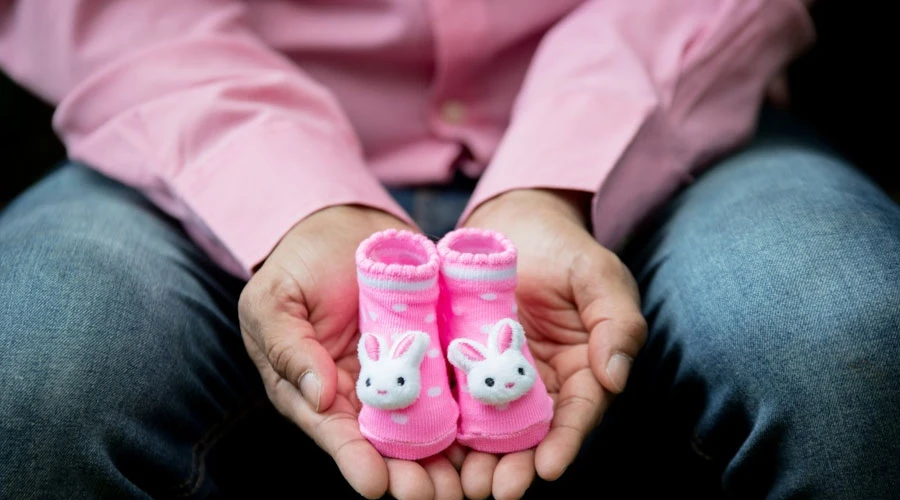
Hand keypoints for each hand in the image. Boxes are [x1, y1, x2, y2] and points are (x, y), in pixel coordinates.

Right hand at [238, 205, 462, 499]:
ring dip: (446, 456)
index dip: (354, 460)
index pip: (335, 434)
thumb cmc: (297, 265)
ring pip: (425, 425)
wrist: (343, 227)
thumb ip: (288, 346)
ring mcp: (400, 375)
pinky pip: (452, 383)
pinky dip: (472, 410)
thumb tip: (317, 395)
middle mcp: (362, 393)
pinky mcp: (433, 353)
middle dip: (410, 473)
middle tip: (435, 495)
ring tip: (468, 483)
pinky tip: (495, 433)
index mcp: (317, 391)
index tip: (376, 485)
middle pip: (386, 443)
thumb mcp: (274, 301)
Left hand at [458, 189, 646, 498]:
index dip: (565, 442)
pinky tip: (433, 446)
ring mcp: (501, 376)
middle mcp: (543, 383)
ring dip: (481, 458)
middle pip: (533, 433)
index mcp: (582, 369)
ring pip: (493, 425)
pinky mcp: (467, 364)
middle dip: (517, 464)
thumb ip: (617, 323)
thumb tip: (616, 377)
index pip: (578, 413)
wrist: (514, 224)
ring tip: (465, 483)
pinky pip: (458, 398)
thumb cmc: (565, 249)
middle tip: (496, 490)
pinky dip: (448, 425)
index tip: (549, 468)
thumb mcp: (599, 277)